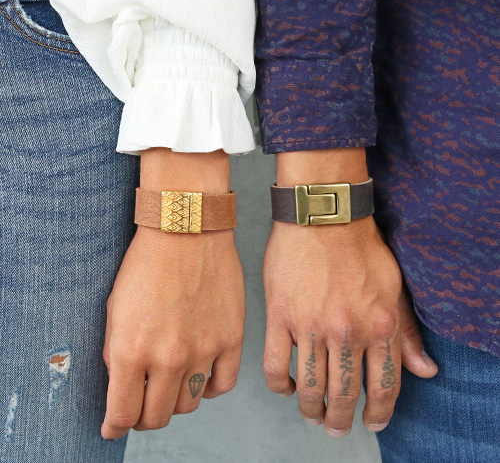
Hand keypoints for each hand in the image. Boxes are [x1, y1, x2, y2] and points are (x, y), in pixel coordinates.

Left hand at [100, 148, 243, 440]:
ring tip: (170, 383)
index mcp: (132, 351)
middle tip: (141, 406)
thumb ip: (117, 353)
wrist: (187, 229)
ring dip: (175, 401)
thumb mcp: (115, 308)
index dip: (115, 425)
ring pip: (189, 404)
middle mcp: (168, 358)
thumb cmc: (147, 263)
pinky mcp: (231, 338)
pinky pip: (223, 385)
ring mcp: (204, 350)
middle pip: (157, 417)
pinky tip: (200, 377)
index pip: (122, 414)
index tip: (115, 426)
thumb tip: (123, 386)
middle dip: (143, 417)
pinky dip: (209, 388)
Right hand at [263, 217, 437, 436]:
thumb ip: (407, 332)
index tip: (371, 423)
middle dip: (340, 419)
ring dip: (312, 409)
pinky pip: (276, 366)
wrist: (323, 215)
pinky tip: (287, 387)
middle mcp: (347, 331)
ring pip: (310, 387)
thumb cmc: (359, 247)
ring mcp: (311, 326)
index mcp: (379, 325)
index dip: (378, 413)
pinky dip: (280, 386)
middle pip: (344, 395)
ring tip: (312, 414)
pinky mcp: (280, 316)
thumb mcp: (393, 286)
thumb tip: (425, 371)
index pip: (383, 387)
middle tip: (335, 426)